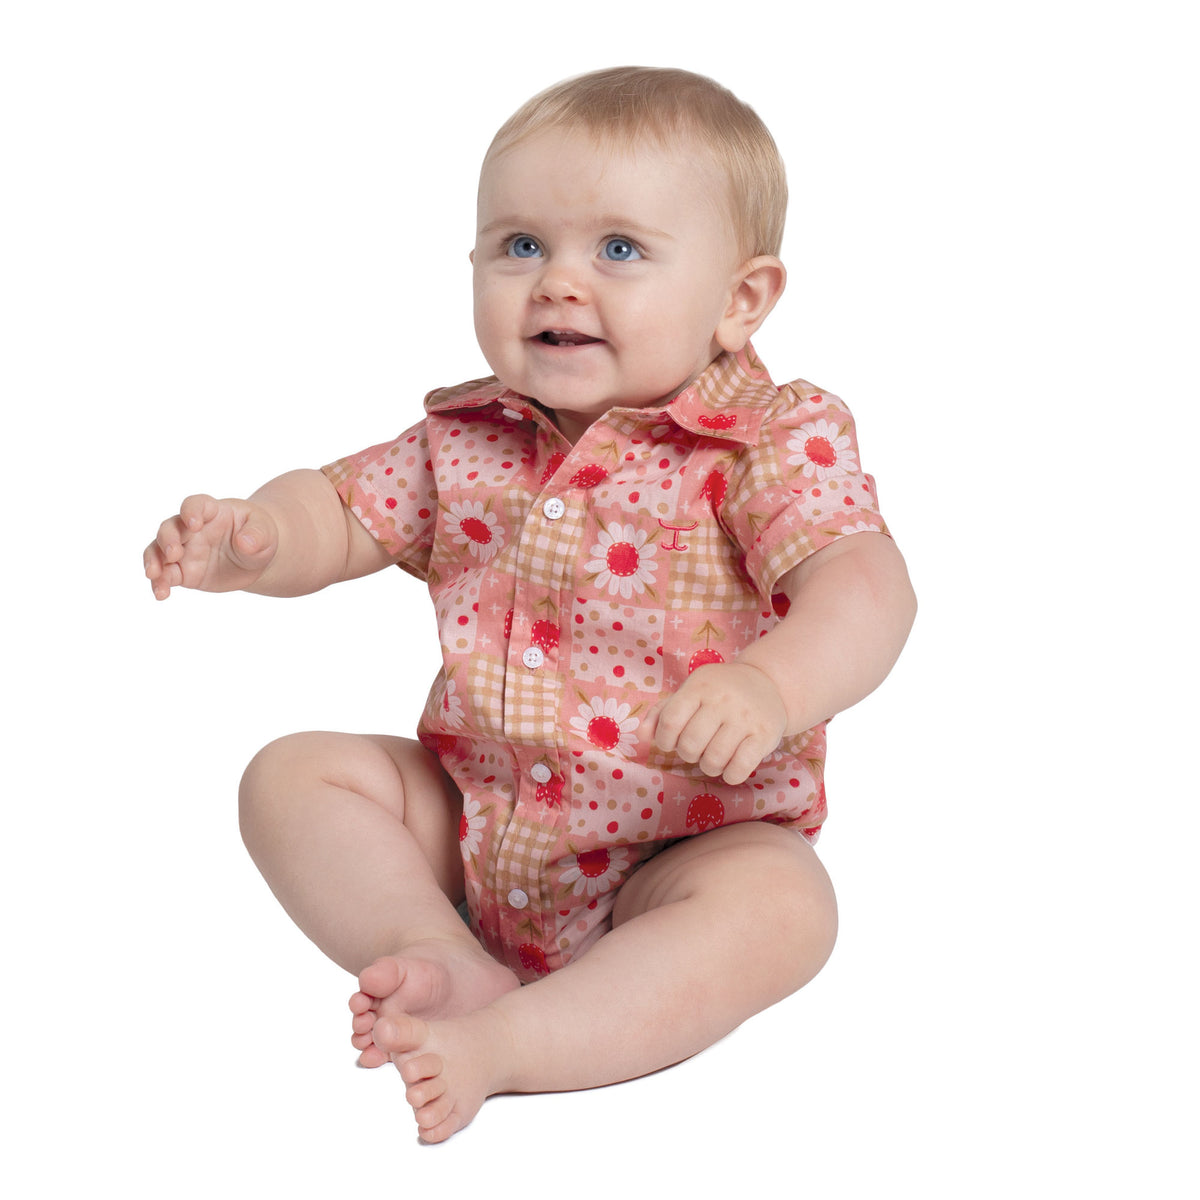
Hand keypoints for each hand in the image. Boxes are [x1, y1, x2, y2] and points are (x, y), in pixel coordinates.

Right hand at [144, 493, 278, 599]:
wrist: (255, 558)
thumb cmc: (259, 535)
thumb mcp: (265, 532)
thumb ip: (256, 534)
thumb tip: (246, 543)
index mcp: (212, 511)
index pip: (195, 505)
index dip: (190, 511)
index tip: (193, 524)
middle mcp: (192, 529)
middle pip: (170, 528)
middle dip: (167, 539)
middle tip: (174, 554)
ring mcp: (185, 550)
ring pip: (159, 551)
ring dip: (153, 561)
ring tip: (154, 575)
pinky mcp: (183, 571)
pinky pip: (165, 575)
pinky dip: (160, 583)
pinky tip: (161, 594)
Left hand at [647, 662, 787, 785]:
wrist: (766, 682)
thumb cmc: (718, 691)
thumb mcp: (690, 692)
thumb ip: (662, 713)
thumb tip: (642, 736)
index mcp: (699, 686)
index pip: (670, 722)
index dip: (664, 740)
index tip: (671, 741)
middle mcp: (723, 700)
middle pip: (690, 745)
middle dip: (687, 754)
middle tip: (696, 748)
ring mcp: (746, 717)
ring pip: (713, 761)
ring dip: (708, 767)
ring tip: (713, 757)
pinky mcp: (765, 735)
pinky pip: (739, 769)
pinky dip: (730, 776)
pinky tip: (731, 767)